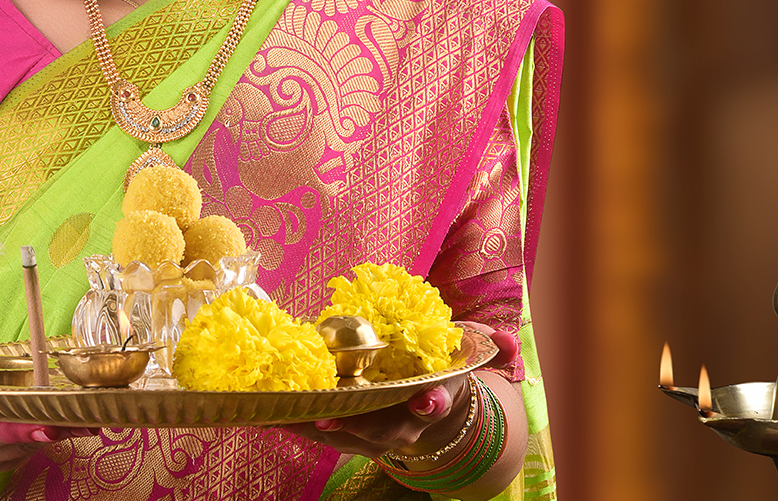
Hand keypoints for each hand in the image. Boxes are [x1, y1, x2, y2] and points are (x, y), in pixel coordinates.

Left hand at [276, 324, 520, 459]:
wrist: (429, 411)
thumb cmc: (443, 376)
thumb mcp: (470, 361)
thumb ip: (493, 350)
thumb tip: (510, 341)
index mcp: (433, 403)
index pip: (435, 406)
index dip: (431, 402)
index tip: (427, 397)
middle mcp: (402, 426)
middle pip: (381, 432)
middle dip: (355, 425)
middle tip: (328, 417)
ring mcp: (373, 435)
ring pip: (343, 437)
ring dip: (313, 427)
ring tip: (281, 416)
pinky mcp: (348, 435)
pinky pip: (321, 433)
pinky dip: (296, 425)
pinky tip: (267, 415)